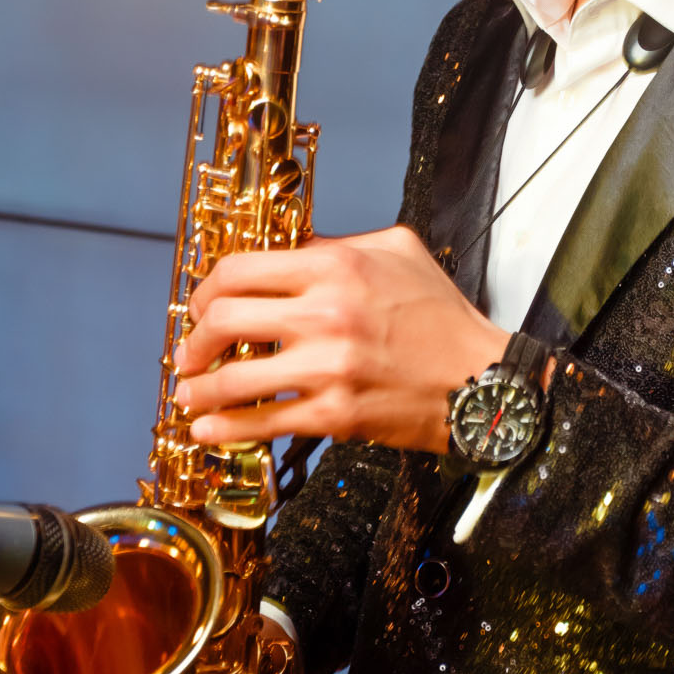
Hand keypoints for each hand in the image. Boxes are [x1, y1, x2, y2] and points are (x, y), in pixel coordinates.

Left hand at [171, 225, 506, 456]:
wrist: (484, 382)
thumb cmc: (443, 317)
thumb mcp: (398, 252)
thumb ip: (340, 243)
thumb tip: (290, 249)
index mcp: (336, 266)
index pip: (240, 270)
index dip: (205, 290)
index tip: (200, 306)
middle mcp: (326, 313)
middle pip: (225, 320)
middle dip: (195, 339)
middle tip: (190, 353)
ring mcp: (329, 368)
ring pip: (234, 379)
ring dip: (199, 389)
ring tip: (189, 394)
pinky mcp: (336, 415)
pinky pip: (263, 423)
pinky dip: (224, 430)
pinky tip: (206, 431)